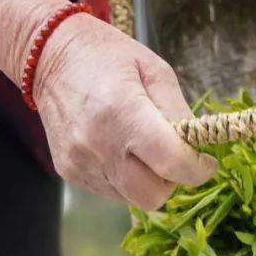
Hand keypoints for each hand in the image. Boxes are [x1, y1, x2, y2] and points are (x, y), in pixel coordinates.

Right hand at [33, 13, 217, 208]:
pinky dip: (125, 179)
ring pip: (132, 199)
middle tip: (174, 157)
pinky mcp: (69, 172)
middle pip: (152, 195)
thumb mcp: (154, 70)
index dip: (197, 169)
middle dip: (172, 181)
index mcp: (123, 111)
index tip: (206, 162)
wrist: (49, 58)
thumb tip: (196, 146)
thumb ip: (178, 110)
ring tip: (143, 149)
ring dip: (148, 182)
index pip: (170, 162)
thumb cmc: (107, 57)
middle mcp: (98, 144)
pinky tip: (120, 149)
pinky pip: (111, 191)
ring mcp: (80, 162)